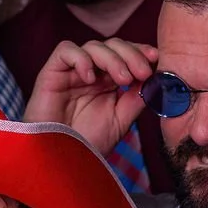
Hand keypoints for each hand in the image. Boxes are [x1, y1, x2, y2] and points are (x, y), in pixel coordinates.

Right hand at [24, 37, 157, 157]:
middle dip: (131, 54)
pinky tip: (90, 79)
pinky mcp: (51, 73)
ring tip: (122, 79)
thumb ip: (136, 98)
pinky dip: (81, 59)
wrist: (60, 161)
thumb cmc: (86, 144)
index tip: (155, 58)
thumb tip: (156, 79)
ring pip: (93, 46)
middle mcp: (91, 73)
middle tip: (143, 72)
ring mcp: (71, 72)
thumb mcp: (121, 120)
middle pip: (113, 46)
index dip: (139, 51)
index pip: (125, 54)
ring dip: (112, 58)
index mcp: (107, 82)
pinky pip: (66, 50)